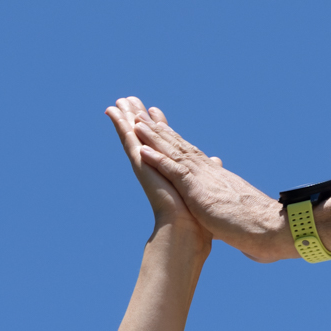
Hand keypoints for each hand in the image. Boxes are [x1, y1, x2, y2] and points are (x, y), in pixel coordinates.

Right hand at [106, 98, 211, 262]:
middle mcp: (158, 166)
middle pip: (147, 136)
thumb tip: (216, 160)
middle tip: (130, 99)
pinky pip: (129, 141)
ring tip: (119, 101)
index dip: (161, 126)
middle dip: (140, 117)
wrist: (187, 231)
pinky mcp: (141, 166)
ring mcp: (147, 165)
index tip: (155, 111)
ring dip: (126, 117)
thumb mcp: (205, 186)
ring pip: (135, 136)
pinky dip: (121, 126)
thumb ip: (207, 169)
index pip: (166, 142)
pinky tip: (114, 113)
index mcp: (173, 170)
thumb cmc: (198, 218)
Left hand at [131, 109, 291, 261]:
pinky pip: (174, 170)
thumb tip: (234, 211)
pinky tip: (142, 148)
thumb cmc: (261, 226)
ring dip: (154, 137)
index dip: (177, 142)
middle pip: (181, 147)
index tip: (164, 129)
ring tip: (137, 121)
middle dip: (161, 131)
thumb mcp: (240, 211)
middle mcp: (209, 173)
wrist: (273, 229)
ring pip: (174, 152)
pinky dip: (158, 158)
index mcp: (217, 179)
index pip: (193, 156)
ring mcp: (203, 179)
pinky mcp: (199, 190)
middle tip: (143, 115)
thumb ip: (232, 207)